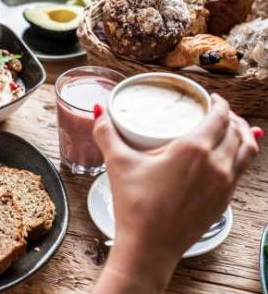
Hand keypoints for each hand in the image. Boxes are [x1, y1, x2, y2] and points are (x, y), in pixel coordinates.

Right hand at [92, 94, 260, 292]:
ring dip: (243, 134)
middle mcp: (216, 164)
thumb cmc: (135, 207)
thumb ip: (106, 133)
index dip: (219, 103)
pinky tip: (232, 156)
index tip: (212, 98)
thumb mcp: (117, 164)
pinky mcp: (224, 202)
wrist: (148, 248)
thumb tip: (99, 111)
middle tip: (218, 111)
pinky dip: (242, 156)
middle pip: (236, 130)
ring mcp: (224, 185)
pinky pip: (243, 171)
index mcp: (193, 150)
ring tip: (233, 128)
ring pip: (247, 150)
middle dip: (231, 116)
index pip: (220, 116)